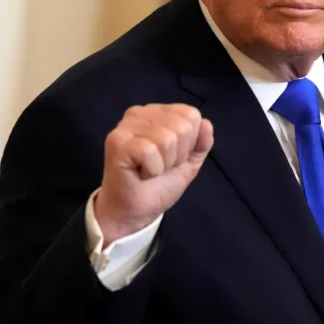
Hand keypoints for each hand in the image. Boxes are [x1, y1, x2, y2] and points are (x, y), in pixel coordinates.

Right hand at [95, 104, 213, 244]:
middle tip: (160, 165)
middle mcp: (141, 113)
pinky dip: (152, 169)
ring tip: (150, 170)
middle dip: (178, 155)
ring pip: (167, 139)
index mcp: (159, 113)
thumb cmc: (160, 183)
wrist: (137, 211)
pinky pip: (150, 151)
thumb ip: (202, 142)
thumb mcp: (190, 161)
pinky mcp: (117, 141)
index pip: (191, 115)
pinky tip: (140, 173)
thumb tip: (206, 123)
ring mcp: (126, 126)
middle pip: (182, 126)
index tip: (172, 157)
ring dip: (164, 164)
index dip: (189, 142)